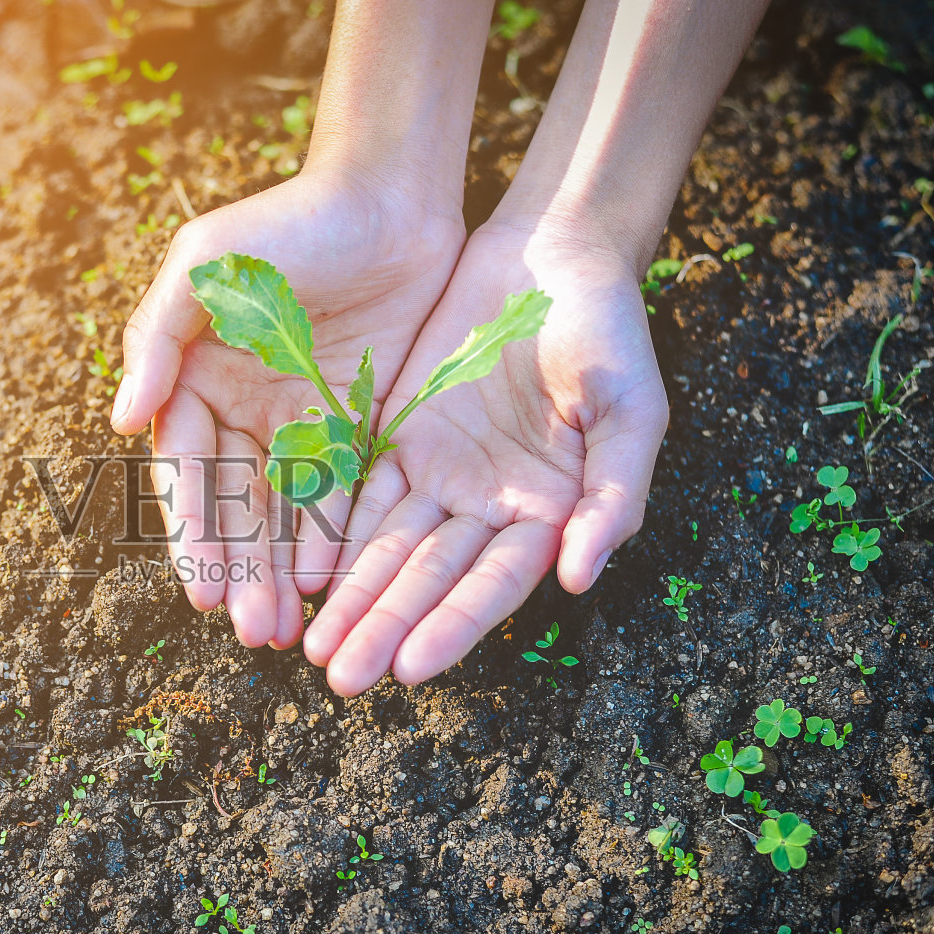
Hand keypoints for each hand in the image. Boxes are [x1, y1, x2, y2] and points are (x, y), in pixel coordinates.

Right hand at [110, 166, 463, 648]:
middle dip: (240, 571)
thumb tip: (119, 421)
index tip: (203, 589)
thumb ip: (157, 341)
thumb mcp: (204, 268)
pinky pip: (344, 494)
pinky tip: (331, 585)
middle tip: (250, 629)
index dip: (195, 534)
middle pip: (237, 509)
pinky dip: (334, 540)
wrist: (387, 196)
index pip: (190, 474)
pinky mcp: (358, 425)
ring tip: (283, 629)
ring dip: (281, 572)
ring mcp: (303, 423)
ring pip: (287, 515)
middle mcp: (245, 413)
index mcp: (197, 383)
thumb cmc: (284, 226)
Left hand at [302, 221, 669, 694]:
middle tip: (340, 678)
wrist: (550, 255)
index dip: (453, 626)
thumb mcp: (630, 408)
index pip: (493, 584)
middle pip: (430, 580)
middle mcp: (489, 506)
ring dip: (353, 598)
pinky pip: (361, 495)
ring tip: (314, 647)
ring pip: (388, 549)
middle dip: (385, 628)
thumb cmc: (608, 331)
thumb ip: (612, 494)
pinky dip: (333, 536)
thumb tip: (580, 578)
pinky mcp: (400, 439)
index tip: (409, 668)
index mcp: (550, 511)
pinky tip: (302, 576)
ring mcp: (441, 475)